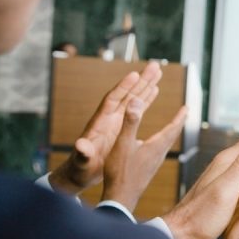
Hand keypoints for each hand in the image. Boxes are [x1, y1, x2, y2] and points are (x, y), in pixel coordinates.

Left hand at [50, 62, 162, 194]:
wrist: (81, 172)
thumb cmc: (80, 168)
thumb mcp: (82, 161)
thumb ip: (82, 153)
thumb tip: (80, 145)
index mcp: (100, 123)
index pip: (112, 100)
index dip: (123, 88)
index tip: (135, 75)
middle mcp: (109, 117)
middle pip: (126, 94)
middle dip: (140, 80)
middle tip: (154, 66)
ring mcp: (115, 120)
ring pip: (133, 98)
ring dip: (145, 85)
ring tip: (158, 72)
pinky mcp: (121, 125)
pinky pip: (136, 108)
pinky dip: (146, 98)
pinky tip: (155, 90)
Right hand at [101, 96, 186, 211]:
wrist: (120, 198)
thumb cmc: (120, 172)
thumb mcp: (123, 143)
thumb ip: (130, 122)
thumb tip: (136, 100)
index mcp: (156, 147)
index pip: (172, 128)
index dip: (180, 117)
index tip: (187, 107)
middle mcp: (158, 155)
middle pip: (172, 135)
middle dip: (178, 122)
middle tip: (184, 113)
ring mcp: (153, 163)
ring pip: (165, 144)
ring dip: (170, 132)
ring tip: (172, 126)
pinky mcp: (147, 169)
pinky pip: (158, 151)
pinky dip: (160, 142)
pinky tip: (153, 146)